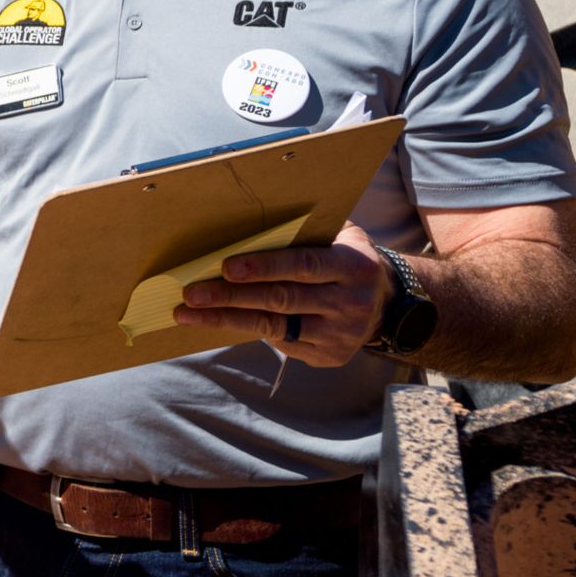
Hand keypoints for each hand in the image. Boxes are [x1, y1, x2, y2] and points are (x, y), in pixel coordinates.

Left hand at [172, 221, 392, 366]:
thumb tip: (251, 221)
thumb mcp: (340, 237)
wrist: (387, 303)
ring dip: (226, 319)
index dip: (264, 266)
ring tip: (188, 313)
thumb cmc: (344, 258)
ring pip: (274, 326)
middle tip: (191, 293)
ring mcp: (341, 333)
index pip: (303, 265)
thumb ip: (307, 231)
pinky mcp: (330, 355)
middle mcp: (350, 302)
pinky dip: (249, 330)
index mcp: (352, 266)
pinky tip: (219, 321)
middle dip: (231, 296)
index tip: (226, 267)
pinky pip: (282, 343)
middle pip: (281, 299)